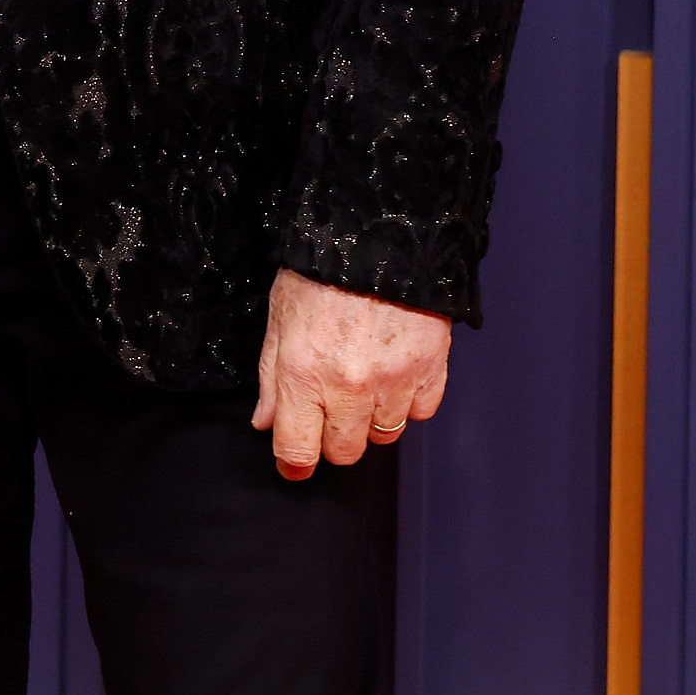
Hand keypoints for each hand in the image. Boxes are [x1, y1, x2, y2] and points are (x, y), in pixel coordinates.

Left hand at [250, 267, 451, 478]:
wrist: (379, 233)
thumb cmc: (322, 270)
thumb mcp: (280, 316)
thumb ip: (272, 376)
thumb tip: (266, 422)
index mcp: (303, 374)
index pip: (298, 449)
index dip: (294, 462)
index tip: (295, 461)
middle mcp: (348, 387)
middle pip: (344, 451)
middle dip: (335, 436)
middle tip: (332, 406)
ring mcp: (393, 382)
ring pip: (384, 435)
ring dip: (373, 417)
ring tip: (367, 378)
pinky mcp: (429, 370)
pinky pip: (420, 412)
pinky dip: (409, 400)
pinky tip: (396, 370)